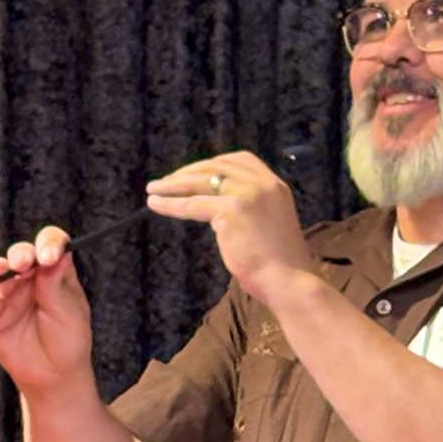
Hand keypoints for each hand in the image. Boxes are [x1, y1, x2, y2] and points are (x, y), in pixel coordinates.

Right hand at [0, 225, 98, 402]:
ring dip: (0, 267)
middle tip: (24, 264)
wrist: (53, 377)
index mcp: (56, 272)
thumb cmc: (68, 342)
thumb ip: (56, 286)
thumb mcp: (70, 313)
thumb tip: (56, 254)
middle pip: (22, 254)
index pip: (52, 245)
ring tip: (3, 271)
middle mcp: (31, 278)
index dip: (49, 244)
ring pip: (0, 271)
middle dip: (21, 254)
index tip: (49, 256)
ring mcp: (10, 294)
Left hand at [145, 151, 314, 302]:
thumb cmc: (278, 263)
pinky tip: (156, 205)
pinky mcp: (232, 210)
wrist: (289, 281)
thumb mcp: (268, 223)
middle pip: (217, 167)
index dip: (212, 164)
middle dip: (188, 172)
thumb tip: (213, 206)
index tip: (192, 172)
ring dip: (173, 184)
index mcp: (274, 185)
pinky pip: (193, 204)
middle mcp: (263, 183)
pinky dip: (171, 204)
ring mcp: (247, 194)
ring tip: (153, 189)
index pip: (240, 160)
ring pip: (201, 182)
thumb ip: (248, 208)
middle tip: (165, 182)